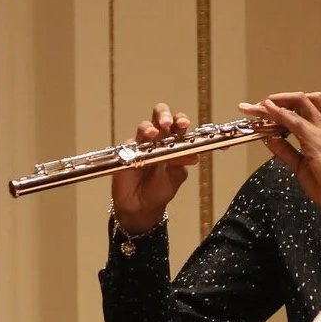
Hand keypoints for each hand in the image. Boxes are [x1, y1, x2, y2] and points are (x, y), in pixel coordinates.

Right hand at [110, 102, 198, 231]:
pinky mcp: (128, 151)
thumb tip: (193, 156)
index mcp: (174, 142)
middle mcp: (158, 139)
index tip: (184, 124)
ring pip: (144, 126)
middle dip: (163, 114)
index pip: (178, 125)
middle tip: (167, 122)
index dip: (181, 121)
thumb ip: (181, 164)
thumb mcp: (175, 177)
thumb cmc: (160, 190)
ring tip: (153, 132)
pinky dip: (138, 143)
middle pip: (159, 117)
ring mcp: (142, 143)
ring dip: (149, 127)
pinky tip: (141, 147)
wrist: (141, 207)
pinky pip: (131, 142)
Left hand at [240, 91, 320, 226]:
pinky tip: (266, 111)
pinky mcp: (316, 140)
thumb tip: (270, 139)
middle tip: (258, 105)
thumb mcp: (301, 167)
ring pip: (298, 103)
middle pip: (302, 99)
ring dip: (274, 102)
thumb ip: (286, 152)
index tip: (263, 111)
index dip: (283, 107)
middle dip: (278, 98)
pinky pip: (294, 121)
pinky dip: (278, 113)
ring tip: (257, 107)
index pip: (303, 110)